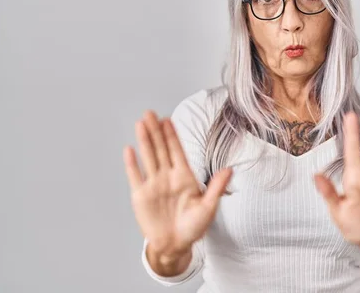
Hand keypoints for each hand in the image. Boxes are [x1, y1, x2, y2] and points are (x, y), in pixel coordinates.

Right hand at [123, 110, 232, 258]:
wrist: (175, 246)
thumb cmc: (193, 227)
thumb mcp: (209, 207)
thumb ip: (216, 187)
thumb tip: (230, 169)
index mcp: (184, 176)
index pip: (177, 151)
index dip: (172, 135)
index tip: (168, 120)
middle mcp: (167, 176)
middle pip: (161, 149)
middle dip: (156, 131)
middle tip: (150, 113)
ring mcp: (154, 184)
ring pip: (148, 157)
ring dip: (144, 141)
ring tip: (141, 123)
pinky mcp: (141, 196)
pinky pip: (135, 176)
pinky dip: (132, 164)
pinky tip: (129, 149)